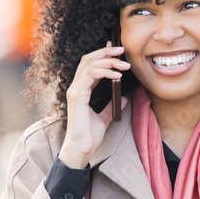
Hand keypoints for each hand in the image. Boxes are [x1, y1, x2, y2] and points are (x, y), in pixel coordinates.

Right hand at [58, 41, 129, 167]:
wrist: (82, 149)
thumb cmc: (89, 136)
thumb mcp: (104, 118)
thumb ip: (111, 106)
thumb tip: (122, 97)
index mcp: (80, 91)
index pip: (89, 65)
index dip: (102, 55)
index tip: (116, 51)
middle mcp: (75, 88)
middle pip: (88, 60)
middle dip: (105, 51)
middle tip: (122, 49)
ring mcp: (75, 91)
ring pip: (90, 65)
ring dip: (109, 61)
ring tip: (124, 64)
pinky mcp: (77, 96)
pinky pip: (91, 75)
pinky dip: (105, 72)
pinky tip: (117, 75)